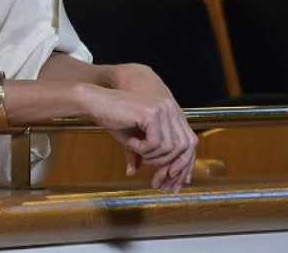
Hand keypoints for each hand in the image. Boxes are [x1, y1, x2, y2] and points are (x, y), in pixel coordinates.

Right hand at [107, 63, 196, 188]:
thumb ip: (150, 156)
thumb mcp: (137, 142)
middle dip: (169, 168)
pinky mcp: (151, 113)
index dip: (184, 166)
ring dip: (151, 156)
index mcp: (171, 113)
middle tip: (154, 180)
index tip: (172, 184)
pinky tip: (131, 141)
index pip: (189, 143)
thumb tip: (159, 180)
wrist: (98, 103)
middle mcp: (170, 108)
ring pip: (168, 147)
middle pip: (183, 147)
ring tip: (136, 150)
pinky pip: (155, 143)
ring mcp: (162, 109)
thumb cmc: (116, 120)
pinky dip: (142, 148)